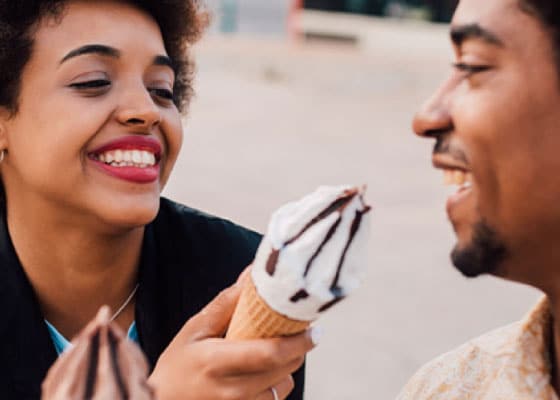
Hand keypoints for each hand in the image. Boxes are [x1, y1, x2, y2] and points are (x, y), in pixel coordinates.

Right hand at [148, 278, 315, 399]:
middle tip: (300, 328)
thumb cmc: (177, 364)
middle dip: (299, 346)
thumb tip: (251, 275)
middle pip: (285, 368)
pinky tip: (265, 369)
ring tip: (278, 348)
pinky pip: (276, 398)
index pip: (271, 354)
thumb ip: (226, 304)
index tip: (314, 328)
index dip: (299, 341)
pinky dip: (278, 381)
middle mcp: (232, 390)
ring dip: (288, 364)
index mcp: (217, 362)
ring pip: (285, 384)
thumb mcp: (195, 329)